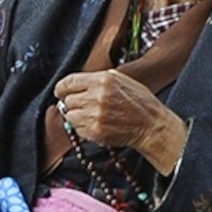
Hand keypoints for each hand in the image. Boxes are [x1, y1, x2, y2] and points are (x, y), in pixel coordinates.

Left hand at [53, 69, 186, 170]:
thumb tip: (77, 84)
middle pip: (68, 100)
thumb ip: (98, 79)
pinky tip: (96, 124)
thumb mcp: (121, 80)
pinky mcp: (95, 132)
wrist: (151, 126)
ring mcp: (95, 116)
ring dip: (77, 116)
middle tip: (84, 106)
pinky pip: (77, 129)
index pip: (69, 82)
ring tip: (91, 116)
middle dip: (73, 103)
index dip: (61, 88)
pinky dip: (83, 128)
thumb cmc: (139, 102)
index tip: (60, 91)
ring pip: (69, 116)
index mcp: (103, 80)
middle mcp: (97, 97)